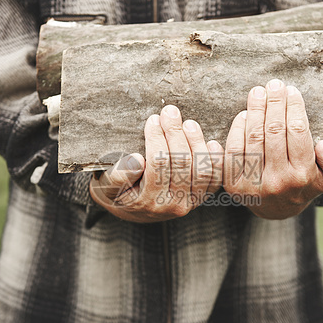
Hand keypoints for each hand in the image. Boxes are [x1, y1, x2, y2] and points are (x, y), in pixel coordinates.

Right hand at [90, 105, 223, 222]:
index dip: (156, 138)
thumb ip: (118, 175)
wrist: (131, 210)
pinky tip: (211, 142)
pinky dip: (216, 160)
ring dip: (197, 143)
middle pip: (182, 164)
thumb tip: (137, 160)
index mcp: (148, 202)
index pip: (157, 164)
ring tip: (189, 123)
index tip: (153, 119)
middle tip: (170, 112)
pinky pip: (216, 179)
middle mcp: (173, 206)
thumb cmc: (116, 192)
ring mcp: (191, 203)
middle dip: (176, 134)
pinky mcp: (202, 197)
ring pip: (202, 170)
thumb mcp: (106, 185)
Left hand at [223, 79, 322, 219]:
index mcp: (302, 176)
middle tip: (274, 85)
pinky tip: (244, 114)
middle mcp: (277, 181)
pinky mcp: (233, 185)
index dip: (294, 108)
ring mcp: (253, 184)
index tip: (291, 91)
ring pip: (253, 139)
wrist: (276, 209)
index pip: (298, 133)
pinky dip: (237, 129)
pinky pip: (233, 151)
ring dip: (255, 111)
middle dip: (274, 104)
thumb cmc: (305, 184)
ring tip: (258, 92)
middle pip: (274, 132)